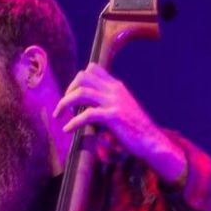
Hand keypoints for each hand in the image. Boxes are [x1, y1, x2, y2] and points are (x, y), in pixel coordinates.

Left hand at [53, 63, 185, 183]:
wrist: (151, 141)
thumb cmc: (134, 128)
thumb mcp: (121, 108)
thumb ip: (106, 101)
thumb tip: (85, 103)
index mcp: (116, 87)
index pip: (92, 69)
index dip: (76, 80)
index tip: (71, 96)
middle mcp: (115, 90)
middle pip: (83, 76)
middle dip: (68, 90)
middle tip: (63, 106)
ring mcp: (114, 102)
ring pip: (81, 92)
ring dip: (64, 103)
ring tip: (58, 116)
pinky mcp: (114, 116)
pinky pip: (86, 114)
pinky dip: (73, 123)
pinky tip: (68, 130)